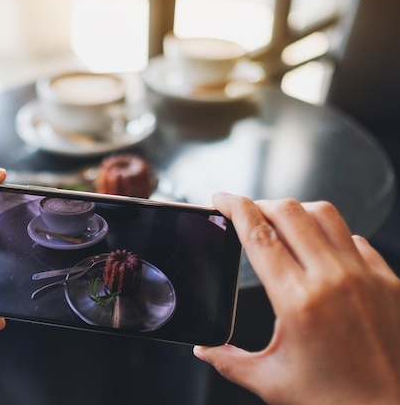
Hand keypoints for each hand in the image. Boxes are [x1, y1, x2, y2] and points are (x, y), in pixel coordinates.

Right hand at [194, 193, 399, 404]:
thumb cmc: (338, 401)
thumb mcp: (272, 382)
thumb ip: (229, 361)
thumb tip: (203, 349)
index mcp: (298, 302)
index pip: (259, 235)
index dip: (235, 208)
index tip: (222, 199)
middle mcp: (334, 279)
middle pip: (289, 212)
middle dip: (260, 203)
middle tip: (245, 211)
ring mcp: (366, 275)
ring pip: (325, 213)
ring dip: (296, 211)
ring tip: (281, 222)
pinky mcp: (388, 280)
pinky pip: (355, 237)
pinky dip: (331, 234)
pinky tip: (321, 251)